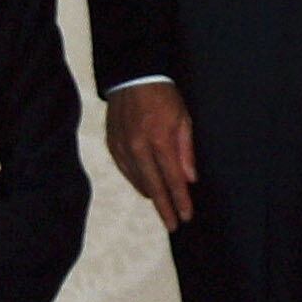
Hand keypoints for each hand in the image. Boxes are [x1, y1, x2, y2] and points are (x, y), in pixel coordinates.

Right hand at [106, 81, 198, 229]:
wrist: (132, 76)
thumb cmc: (163, 96)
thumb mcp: (183, 118)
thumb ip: (186, 150)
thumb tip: (189, 179)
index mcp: (159, 140)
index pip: (172, 179)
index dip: (180, 200)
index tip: (186, 217)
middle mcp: (138, 148)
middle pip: (153, 187)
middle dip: (164, 208)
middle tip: (173, 225)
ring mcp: (122, 147)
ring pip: (137, 181)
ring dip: (151, 195)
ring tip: (163, 207)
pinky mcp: (112, 145)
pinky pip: (125, 171)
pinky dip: (136, 181)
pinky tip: (145, 187)